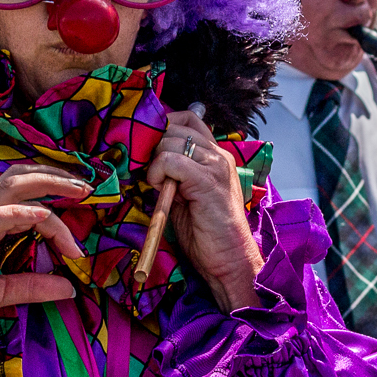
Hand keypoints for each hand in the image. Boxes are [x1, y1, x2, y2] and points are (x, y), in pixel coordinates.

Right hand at [0, 163, 86, 330]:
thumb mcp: (2, 292)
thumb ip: (33, 286)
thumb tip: (70, 288)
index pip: (28, 201)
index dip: (58, 214)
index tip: (78, 247)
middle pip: (20, 178)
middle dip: (56, 177)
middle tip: (88, 187)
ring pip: (12, 186)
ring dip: (48, 183)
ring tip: (78, 190)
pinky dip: (21, 212)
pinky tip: (44, 216)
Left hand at [144, 110, 263, 310]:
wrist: (229, 259)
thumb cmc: (206, 232)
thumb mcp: (186, 193)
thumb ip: (175, 171)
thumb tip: (148, 154)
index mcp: (216, 155)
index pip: (189, 118)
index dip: (164, 126)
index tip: (152, 152)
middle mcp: (218, 155)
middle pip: (175, 126)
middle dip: (155, 147)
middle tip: (154, 175)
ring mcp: (215, 165)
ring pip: (170, 140)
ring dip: (155, 162)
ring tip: (160, 186)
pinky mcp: (207, 180)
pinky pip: (170, 160)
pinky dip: (158, 172)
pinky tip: (161, 189)